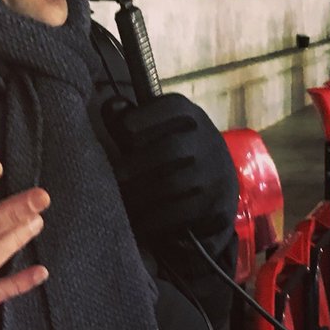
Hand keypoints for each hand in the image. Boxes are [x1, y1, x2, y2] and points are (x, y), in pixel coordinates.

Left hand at [102, 93, 237, 241]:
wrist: (217, 189)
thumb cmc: (173, 154)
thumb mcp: (159, 132)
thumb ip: (132, 121)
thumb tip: (110, 106)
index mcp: (193, 118)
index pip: (174, 107)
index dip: (148, 115)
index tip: (126, 128)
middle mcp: (209, 142)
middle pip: (171, 148)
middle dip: (138, 163)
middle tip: (116, 176)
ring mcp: (217, 174)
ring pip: (173, 183)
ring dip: (142, 194)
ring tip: (122, 201)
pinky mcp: (219, 205)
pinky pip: (181, 212)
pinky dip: (155, 219)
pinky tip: (138, 223)